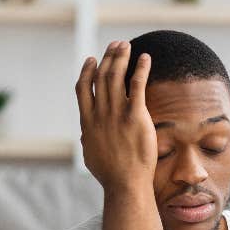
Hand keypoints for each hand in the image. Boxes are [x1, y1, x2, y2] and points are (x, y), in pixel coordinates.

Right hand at [75, 41, 156, 190]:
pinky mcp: (136, 117)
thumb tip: (85, 135)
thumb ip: (88, 140)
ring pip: (116, 77)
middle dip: (108, 57)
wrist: (126, 184)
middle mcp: (100, 114)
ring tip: (127, 46)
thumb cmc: (110, 175)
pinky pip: (137, 86)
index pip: (83, 88)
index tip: (92, 60)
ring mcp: (117, 114)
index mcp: (88, 121)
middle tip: (116, 46)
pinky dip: (140, 69)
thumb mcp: (91, 156)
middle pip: (101, 76)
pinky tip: (145, 57)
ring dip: (121, 57)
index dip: (87, 71)